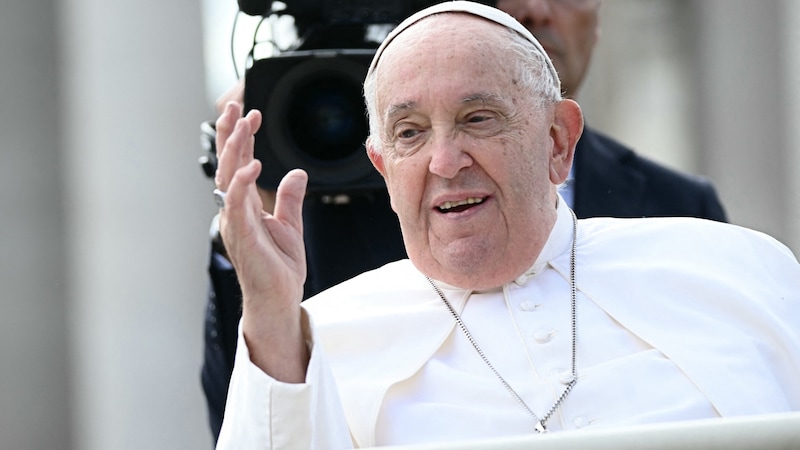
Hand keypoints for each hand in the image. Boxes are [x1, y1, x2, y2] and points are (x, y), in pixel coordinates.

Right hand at [214, 101, 309, 380]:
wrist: (278, 299)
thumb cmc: (279, 268)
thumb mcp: (291, 225)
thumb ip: (291, 199)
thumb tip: (297, 173)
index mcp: (245, 205)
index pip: (240, 162)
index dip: (242, 137)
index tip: (249, 112)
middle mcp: (235, 210)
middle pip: (228, 163)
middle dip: (230, 132)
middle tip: (236, 105)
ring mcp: (235, 222)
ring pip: (228, 177)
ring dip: (235, 149)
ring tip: (242, 123)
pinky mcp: (242, 236)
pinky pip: (237, 204)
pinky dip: (242, 183)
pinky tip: (251, 165)